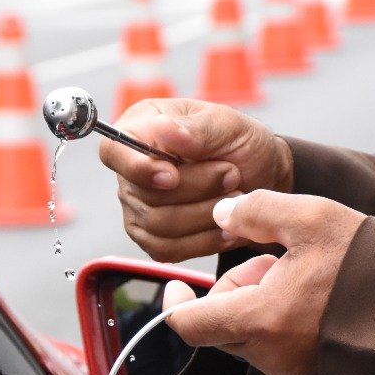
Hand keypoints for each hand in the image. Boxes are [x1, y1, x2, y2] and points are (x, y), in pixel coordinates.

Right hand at [99, 98, 293, 262]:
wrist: (262, 177)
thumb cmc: (240, 143)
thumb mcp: (228, 125)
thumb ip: (196, 129)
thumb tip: (162, 129)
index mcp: (140, 128)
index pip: (112, 151)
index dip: (137, 168)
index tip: (172, 175)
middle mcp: (131, 171)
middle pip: (144, 195)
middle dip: (197, 189)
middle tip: (232, 174)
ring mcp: (139, 208)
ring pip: (159, 225)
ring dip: (205, 214)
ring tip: (235, 196)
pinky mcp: (153, 239)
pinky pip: (168, 250)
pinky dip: (204, 240)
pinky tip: (227, 226)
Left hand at [162, 190, 366, 374]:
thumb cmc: (370, 263)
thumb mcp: (312, 217)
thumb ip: (256, 211)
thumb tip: (221, 215)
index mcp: (261, 321)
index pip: (189, 326)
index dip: (175, 304)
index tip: (176, 287)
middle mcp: (273, 359)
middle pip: (223, 326)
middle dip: (238, 291)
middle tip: (276, 262)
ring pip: (253, 338)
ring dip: (264, 307)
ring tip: (308, 281)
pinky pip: (281, 354)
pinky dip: (287, 327)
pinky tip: (320, 305)